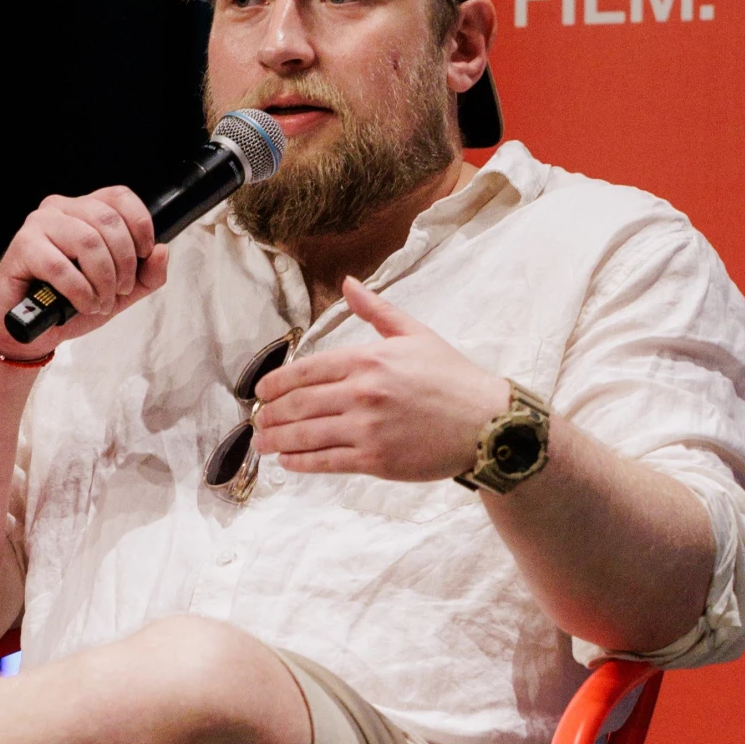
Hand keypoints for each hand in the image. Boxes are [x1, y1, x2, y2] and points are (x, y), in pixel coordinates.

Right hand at [0, 187, 169, 359]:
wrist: (32, 330)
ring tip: (100, 302)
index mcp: (84, 210)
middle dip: (123, 263)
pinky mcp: (22, 247)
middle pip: (108, 221)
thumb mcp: (119, 292)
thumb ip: (146, 275)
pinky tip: (82, 303)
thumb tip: (162, 251)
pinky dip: (80, 291)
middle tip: (119, 291)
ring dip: (102, 279)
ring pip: (88, 241)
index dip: (140, 223)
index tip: (144, 255)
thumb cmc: (69, 303)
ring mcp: (39, 225)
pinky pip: (61, 266)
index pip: (119, 197)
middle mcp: (61, 209)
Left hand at [252, 277, 509, 479]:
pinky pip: (326, 461)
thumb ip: (376, 310)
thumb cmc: (451, 378)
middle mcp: (362, 392)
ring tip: (262, 442)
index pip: (305, 370)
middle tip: (257, 420)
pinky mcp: (375, 459)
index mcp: (368, 359)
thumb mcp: (415, 334)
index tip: (261, 391)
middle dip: (270, 414)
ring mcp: (367, 428)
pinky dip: (300, 462)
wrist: (487, 424)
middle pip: (298, 404)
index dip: (276, 383)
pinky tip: (288, 461)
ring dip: (276, 439)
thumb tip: (347, 282)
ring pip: (306, 434)